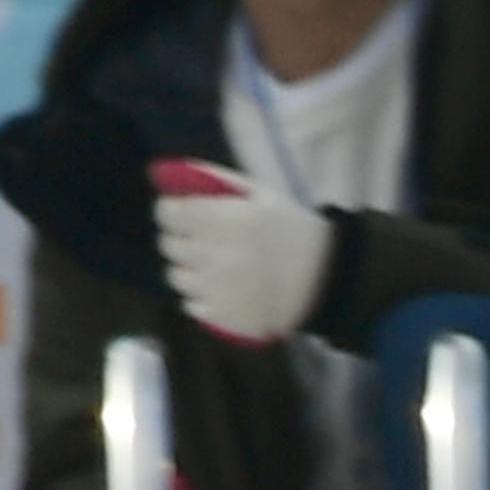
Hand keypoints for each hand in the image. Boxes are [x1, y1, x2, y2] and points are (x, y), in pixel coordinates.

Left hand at [149, 157, 335, 342]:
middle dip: (181, 239)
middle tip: (205, 240)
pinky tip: (226, 289)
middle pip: (169, 244)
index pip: (169, 213)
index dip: (170, 211)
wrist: (324, 282)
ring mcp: (217, 288)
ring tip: (218, 267)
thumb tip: (165, 175)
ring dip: (190, 268)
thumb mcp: (260, 194)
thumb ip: (214, 181)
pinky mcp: (220, 315)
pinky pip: (190, 302)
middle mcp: (218, 254)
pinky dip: (202, 295)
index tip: (181, 213)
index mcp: (228, 219)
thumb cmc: (289, 231)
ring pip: (176, 275)